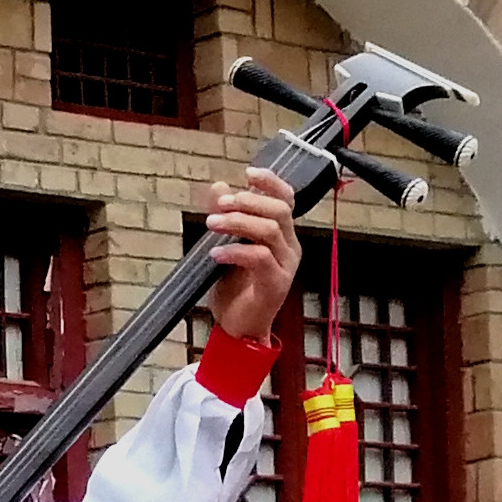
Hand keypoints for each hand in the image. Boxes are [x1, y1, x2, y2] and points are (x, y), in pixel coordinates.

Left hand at [195, 167, 305, 344]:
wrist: (238, 328)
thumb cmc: (235, 288)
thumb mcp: (226, 245)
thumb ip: (226, 217)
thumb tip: (218, 186)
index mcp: (282, 235)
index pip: (287, 199)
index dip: (271, 182)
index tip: (248, 173)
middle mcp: (290, 247)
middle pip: (280, 210)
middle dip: (249, 201)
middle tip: (221, 204)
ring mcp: (286, 266)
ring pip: (270, 230)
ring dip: (238, 222)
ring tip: (211, 225)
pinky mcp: (276, 284)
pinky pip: (260, 258)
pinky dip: (235, 251)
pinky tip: (215, 254)